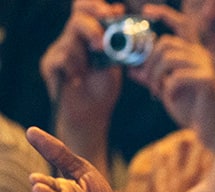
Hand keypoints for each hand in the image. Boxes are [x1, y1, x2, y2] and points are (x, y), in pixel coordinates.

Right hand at [39, 0, 124, 151]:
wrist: (90, 114)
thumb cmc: (103, 88)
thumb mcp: (115, 63)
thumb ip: (116, 42)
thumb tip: (121, 18)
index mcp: (87, 36)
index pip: (86, 9)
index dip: (97, 6)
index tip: (113, 13)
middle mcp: (71, 39)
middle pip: (77, 19)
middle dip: (92, 29)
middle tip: (101, 45)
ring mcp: (58, 51)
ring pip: (70, 42)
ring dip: (84, 59)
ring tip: (87, 74)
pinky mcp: (49, 65)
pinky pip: (61, 59)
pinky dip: (74, 70)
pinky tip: (77, 81)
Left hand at [129, 3, 214, 148]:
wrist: (212, 131)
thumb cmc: (193, 111)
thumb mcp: (167, 91)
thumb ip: (152, 78)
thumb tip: (131, 68)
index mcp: (192, 54)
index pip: (181, 25)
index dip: (164, 14)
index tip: (146, 12)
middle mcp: (200, 55)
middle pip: (165, 43)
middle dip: (149, 61)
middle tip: (147, 81)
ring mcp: (205, 66)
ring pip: (168, 58)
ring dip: (155, 76)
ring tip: (157, 92)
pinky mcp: (206, 79)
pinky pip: (176, 76)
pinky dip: (168, 88)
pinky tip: (171, 98)